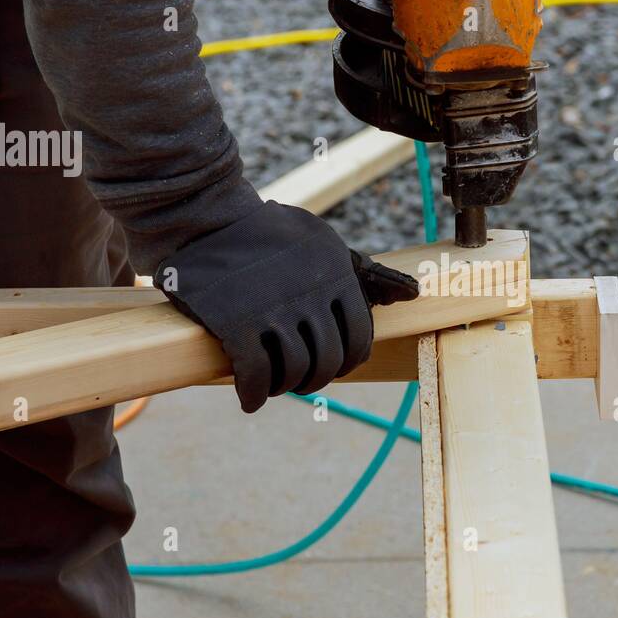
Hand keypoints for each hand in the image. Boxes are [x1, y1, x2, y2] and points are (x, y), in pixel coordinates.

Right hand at [155, 201, 418, 412]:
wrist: (206, 217)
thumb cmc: (268, 233)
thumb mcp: (323, 243)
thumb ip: (364, 272)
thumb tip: (412, 294)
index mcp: (337, 276)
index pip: (358, 341)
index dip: (344, 363)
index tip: (327, 366)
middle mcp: (311, 294)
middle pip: (328, 362)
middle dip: (314, 379)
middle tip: (296, 379)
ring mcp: (273, 309)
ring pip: (295, 371)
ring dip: (284, 387)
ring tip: (272, 384)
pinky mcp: (236, 322)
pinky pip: (256, 375)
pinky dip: (254, 394)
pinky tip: (249, 400)